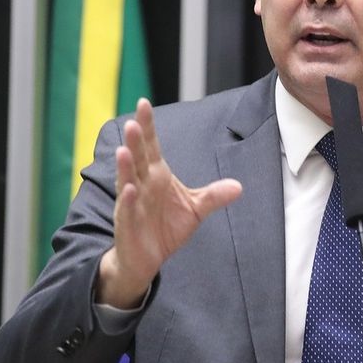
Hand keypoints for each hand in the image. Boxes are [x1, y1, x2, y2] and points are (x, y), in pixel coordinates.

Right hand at [96, 98, 242, 307]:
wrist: (147, 259)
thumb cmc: (166, 229)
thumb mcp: (195, 209)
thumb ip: (214, 196)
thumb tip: (239, 186)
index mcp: (157, 175)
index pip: (151, 146)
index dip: (148, 126)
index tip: (144, 103)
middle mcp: (142, 184)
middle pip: (138, 158)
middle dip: (135, 141)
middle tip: (134, 122)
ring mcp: (132, 203)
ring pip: (127, 180)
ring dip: (125, 166)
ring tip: (123, 150)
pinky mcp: (127, 223)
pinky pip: (126, 209)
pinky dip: (128, 200)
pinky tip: (130, 189)